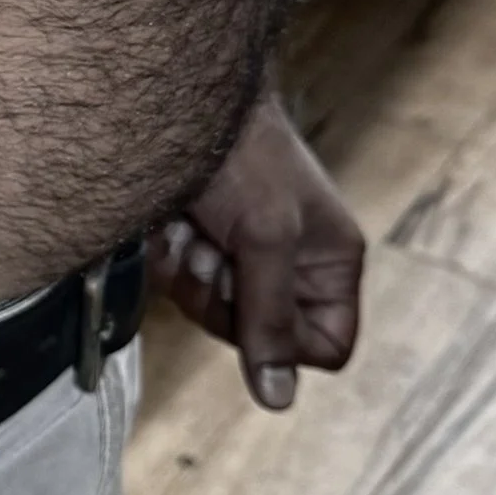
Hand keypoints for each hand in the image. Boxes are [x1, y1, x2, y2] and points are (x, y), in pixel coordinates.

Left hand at [151, 91, 362, 410]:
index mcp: (329, 263)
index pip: (325, 347)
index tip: (255, 300)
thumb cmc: (239, 151)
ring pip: (211, 315)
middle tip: (217, 247)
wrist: (175, 95)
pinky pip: (177, 287)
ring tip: (194, 224)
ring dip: (192, 274)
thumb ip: (269, 316)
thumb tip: (278, 400)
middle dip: (227, 297)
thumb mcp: (264, 234)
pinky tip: (169, 223)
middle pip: (257, 339)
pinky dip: (166, 259)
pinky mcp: (195, 245)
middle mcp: (289, 267)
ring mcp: (240, 258)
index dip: (285, 341)